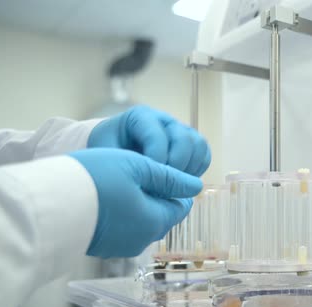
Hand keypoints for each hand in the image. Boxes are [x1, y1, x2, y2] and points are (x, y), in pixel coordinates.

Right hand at [70, 148, 202, 257]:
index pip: (181, 206)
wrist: (46, 205)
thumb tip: (195, 185)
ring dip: (137, 203)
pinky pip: (122, 229)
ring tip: (118, 182)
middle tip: (135, 172)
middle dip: (155, 194)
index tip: (158, 169)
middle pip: (162, 215)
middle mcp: (142, 239)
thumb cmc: (94, 180)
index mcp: (156, 221)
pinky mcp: (103, 247)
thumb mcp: (138, 167)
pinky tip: (105, 198)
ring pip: (142, 221)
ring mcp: (121, 246)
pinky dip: (120, 214)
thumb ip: (170, 177)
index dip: (174, 185)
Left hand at [88, 105, 210, 176]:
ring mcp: (180, 130)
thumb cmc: (107, 152)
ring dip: (190, 168)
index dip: (156, 160)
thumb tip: (148, 184)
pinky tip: (182, 182)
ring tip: (175, 185)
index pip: (157, 136)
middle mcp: (164, 120)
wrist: (113, 150)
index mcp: (141, 117)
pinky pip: (205, 154)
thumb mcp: (107, 154)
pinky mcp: (190, 143)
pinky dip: (198, 170)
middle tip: (164, 185)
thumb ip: (124, 164)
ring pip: (199, 145)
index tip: (148, 179)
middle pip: (184, 139)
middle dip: (177, 166)